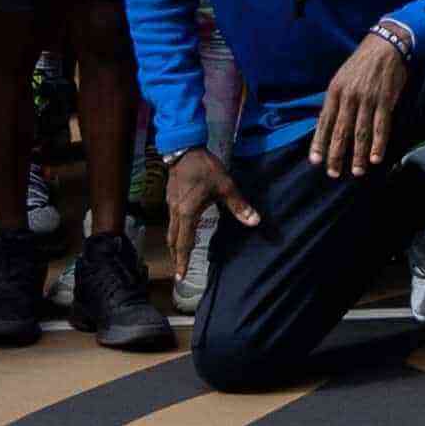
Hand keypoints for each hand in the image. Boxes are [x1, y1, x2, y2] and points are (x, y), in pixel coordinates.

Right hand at [167, 141, 260, 260]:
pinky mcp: (170, 199)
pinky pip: (171, 222)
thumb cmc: (206, 168)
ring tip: (179, 256)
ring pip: (170, 231)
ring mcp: (170, 206)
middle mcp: (175, 213)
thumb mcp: (226, 186)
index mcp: (187, 213)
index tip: (180, 276)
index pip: (184, 243)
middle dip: (176, 257)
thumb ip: (239, 205)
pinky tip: (181, 232)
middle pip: (173, 241)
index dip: (182, 261)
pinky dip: (175, 233)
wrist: (184, 149)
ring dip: (174, 245)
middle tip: (179, 271)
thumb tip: (255, 221)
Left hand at [309, 23, 413, 181]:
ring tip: (356, 171)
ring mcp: (368, 99)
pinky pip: (381, 126)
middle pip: (341, 131)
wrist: (386, 45)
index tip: (316, 161)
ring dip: (358, 155)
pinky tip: (375, 157)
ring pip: (360, 133)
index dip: (319, 143)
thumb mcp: (341, 77)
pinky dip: (378, 144)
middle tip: (334, 173)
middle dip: (336, 154)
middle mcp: (349, 97)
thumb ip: (335, 100)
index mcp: (335, 91)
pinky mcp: (385, 100)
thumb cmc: (362, 63)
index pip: (324, 122)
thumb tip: (328, 122)